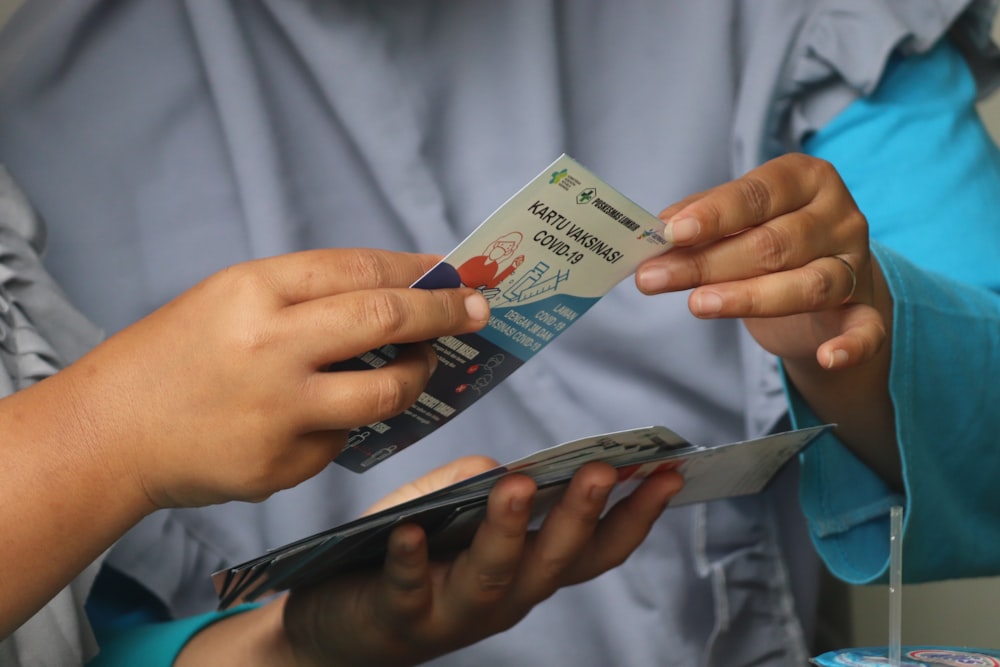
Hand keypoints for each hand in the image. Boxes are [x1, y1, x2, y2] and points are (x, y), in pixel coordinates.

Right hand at [52, 248, 489, 507]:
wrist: (108, 434)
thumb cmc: (174, 356)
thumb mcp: (229, 299)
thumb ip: (307, 296)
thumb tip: (399, 294)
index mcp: (253, 291)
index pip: (361, 269)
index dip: (418, 271)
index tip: (454, 275)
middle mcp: (271, 347)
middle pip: (388, 319)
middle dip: (446, 314)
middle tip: (477, 312)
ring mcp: (279, 412)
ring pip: (386, 392)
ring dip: (418, 376)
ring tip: (420, 366)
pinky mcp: (281, 466)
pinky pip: (343, 442)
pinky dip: (345, 427)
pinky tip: (314, 419)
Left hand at [281, 459, 682, 666]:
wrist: (340, 629)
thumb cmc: (407, 560)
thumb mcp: (451, 516)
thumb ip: (477, 489)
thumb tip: (503, 468)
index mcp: (526, 572)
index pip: (594, 548)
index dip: (635, 515)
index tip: (669, 472)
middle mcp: (503, 599)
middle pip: (554, 562)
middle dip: (582, 515)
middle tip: (604, 470)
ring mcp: (453, 612)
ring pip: (493, 576)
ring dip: (510, 531)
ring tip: (520, 485)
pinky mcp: (398, 615)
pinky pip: (408, 586)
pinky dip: (412, 560)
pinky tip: (412, 529)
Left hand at [635, 154, 899, 485]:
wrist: (825, 281)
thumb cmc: (771, 239)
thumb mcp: (738, 220)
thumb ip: (702, 221)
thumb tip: (660, 228)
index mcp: (807, 179)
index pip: (758, 193)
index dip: (715, 213)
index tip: (672, 231)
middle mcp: (839, 218)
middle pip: (774, 243)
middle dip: (708, 263)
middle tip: (653, 278)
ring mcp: (857, 265)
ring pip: (809, 284)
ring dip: (749, 298)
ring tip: (697, 305)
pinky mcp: (867, 311)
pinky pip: (868, 330)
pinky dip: (851, 346)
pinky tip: (829, 357)